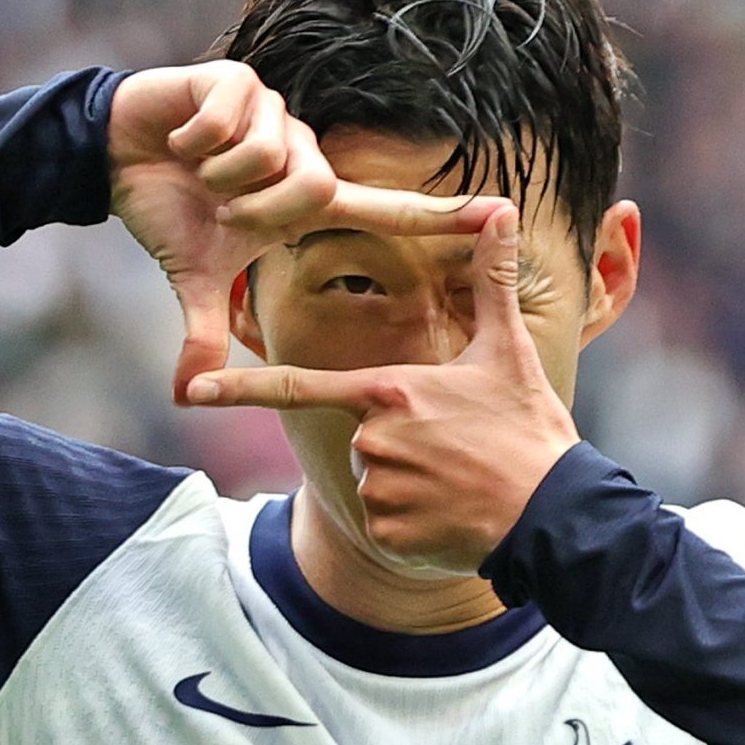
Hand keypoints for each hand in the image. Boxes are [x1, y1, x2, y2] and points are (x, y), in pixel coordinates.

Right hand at [109, 61, 493, 401]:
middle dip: (254, 208)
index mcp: (308, 197)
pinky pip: (232, 120)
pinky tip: (182, 139)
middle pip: (314, 185)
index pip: (387, 209)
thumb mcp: (193, 278)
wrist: (112, 156)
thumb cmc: (168, 212)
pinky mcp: (238, 80)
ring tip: (198, 170)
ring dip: (220, 175)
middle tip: (221, 209)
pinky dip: (196, 139)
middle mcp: (303, 151)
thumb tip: (182, 394)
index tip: (499, 213)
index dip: (441, 215)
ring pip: (269, 154)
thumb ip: (205, 333)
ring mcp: (274, 111)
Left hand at [183, 204, 581, 573]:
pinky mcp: (387, 534)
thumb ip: (492, 281)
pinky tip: (453, 517)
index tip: (191, 389)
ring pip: (373, 483)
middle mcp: (372, 439)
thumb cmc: (528, 430)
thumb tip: (499, 210)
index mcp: (388, 391)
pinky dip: (413, 526)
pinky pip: (385, 526)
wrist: (553, 514)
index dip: (239, 387)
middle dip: (401, 446)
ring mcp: (376, 490)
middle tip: (458, 451)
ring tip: (460, 483)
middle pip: (363, 439)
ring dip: (409, 487)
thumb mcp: (510, 352)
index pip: (298, 386)